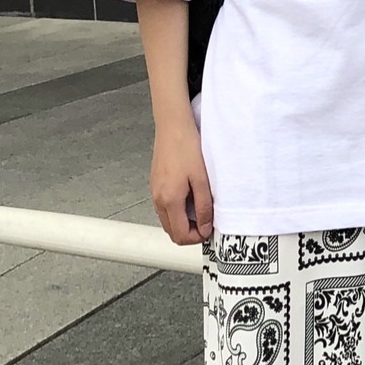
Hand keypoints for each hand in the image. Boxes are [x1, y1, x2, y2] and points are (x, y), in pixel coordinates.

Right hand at [150, 118, 213, 245]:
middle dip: (190, 232)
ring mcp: (154, 192)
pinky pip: (165, 208)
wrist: (173, 127)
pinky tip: (190, 198)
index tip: (209, 229)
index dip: (197, 238)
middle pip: (172, 232)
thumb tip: (204, 228)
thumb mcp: (202, 181)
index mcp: (169, 200)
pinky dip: (178, 211)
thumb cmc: (187, 148)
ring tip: (200, 208)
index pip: (180, 235)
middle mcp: (158, 199)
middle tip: (206, 221)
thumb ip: (204, 208)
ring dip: (184, 222)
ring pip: (168, 221)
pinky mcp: (156, 185)